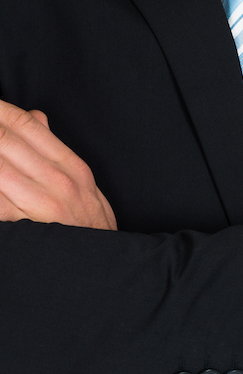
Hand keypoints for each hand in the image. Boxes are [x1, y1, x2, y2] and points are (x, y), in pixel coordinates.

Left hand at [0, 100, 116, 229]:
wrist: (100, 264)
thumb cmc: (88, 223)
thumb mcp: (82, 182)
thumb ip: (55, 149)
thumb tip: (35, 117)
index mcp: (71, 167)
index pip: (28, 126)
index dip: (0, 109)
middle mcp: (57, 181)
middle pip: (5, 140)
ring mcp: (40, 204)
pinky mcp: (24, 226)